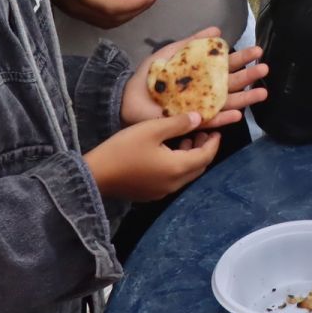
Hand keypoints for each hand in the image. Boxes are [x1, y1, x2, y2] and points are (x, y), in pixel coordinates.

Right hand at [37, 0, 163, 28]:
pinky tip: (126, 0)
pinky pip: (101, 19)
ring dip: (130, 12)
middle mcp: (79, 8)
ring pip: (109, 22)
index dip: (139, 2)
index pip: (116, 6)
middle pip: (115, 18)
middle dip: (139, 7)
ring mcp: (76, 12)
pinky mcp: (75, 11)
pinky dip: (119, 13)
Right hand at [83, 111, 221, 201]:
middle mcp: (173, 184)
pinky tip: (168, 152)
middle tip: (202, 131)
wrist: (95, 175)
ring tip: (185, 138)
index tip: (216, 129)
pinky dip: (178, 165)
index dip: (213, 142)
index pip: (206, 156)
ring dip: (190, 157)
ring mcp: (161, 191)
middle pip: (198, 167)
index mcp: (177, 168)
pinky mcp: (150, 194)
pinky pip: (173, 179)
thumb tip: (199, 118)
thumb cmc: (124, 149)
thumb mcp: (151, 129)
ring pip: (186, 174)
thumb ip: (178, 123)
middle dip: (203, 149)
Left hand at [124, 26, 269, 124]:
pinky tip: (238, 114)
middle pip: (232, 83)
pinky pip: (211, 120)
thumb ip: (192, 42)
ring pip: (227, 103)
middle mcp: (205, 90)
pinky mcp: (191, 121)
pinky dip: (225, 118)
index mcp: (201, 73)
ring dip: (245, 98)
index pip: (226, 65)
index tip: (258, 51)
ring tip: (264, 92)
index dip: (242, 58)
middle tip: (265, 68)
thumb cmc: (150, 77)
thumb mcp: (171, 53)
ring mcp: (200, 106)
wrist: (128, 97)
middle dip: (249, 76)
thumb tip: (217, 29)